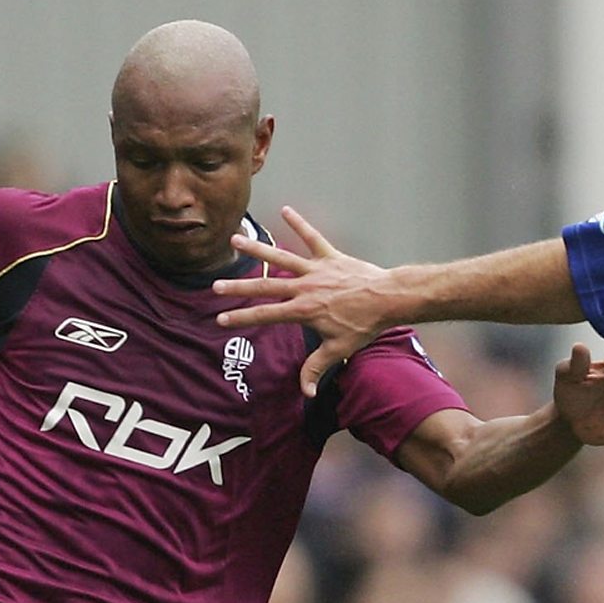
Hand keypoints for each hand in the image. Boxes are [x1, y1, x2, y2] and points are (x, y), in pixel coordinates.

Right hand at [214, 206, 391, 396]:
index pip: (265, 315)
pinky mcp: (330, 256)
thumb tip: (304, 392)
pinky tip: (285, 210)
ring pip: (281, 258)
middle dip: (238, 287)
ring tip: (235, 239)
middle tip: (215, 285)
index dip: (241, 318)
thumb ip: (316, 368)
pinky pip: (312, 237)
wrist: (388, 299)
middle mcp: (304, 287)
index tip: (221, 320)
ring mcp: (316, 270)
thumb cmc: (364, 325)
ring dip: (257, 249)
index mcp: (303, 310)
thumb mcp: (338, 349)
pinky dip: (299, 224)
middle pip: (265, 287)